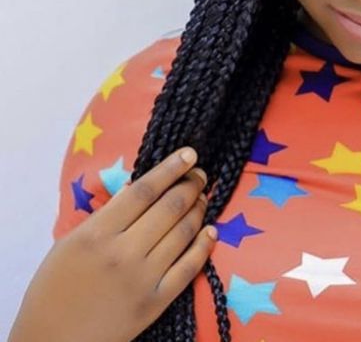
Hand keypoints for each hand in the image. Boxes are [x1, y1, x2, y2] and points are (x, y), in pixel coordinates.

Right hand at [9, 147, 216, 341]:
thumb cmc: (54, 289)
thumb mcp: (70, 243)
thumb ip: (105, 214)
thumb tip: (137, 186)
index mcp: (97, 234)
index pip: (144, 191)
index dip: (171, 169)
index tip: (190, 154)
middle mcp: (123, 253)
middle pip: (169, 208)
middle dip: (191, 185)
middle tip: (200, 174)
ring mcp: (143, 278)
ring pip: (183, 233)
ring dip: (199, 210)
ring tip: (203, 197)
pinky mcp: (157, 302)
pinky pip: (189, 268)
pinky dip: (204, 245)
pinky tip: (210, 231)